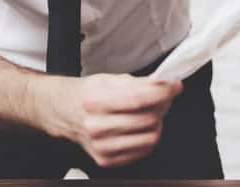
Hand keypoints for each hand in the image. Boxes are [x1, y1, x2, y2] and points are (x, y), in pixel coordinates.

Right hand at [53, 74, 182, 167]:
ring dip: (158, 122)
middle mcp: (96, 126)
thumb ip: (139, 82)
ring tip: (151, 112)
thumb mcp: (110, 79)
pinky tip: (141, 126)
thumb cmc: (87, 94)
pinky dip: (148, 137)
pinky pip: (143, 151)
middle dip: (163, 105)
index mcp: (96, 101)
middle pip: (148, 119)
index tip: (175, 85)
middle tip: (163, 97)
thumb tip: (165, 84)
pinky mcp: (106, 160)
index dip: (164, 91)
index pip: (140, 98)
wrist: (63, 112)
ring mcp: (101, 146)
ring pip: (150, 137)